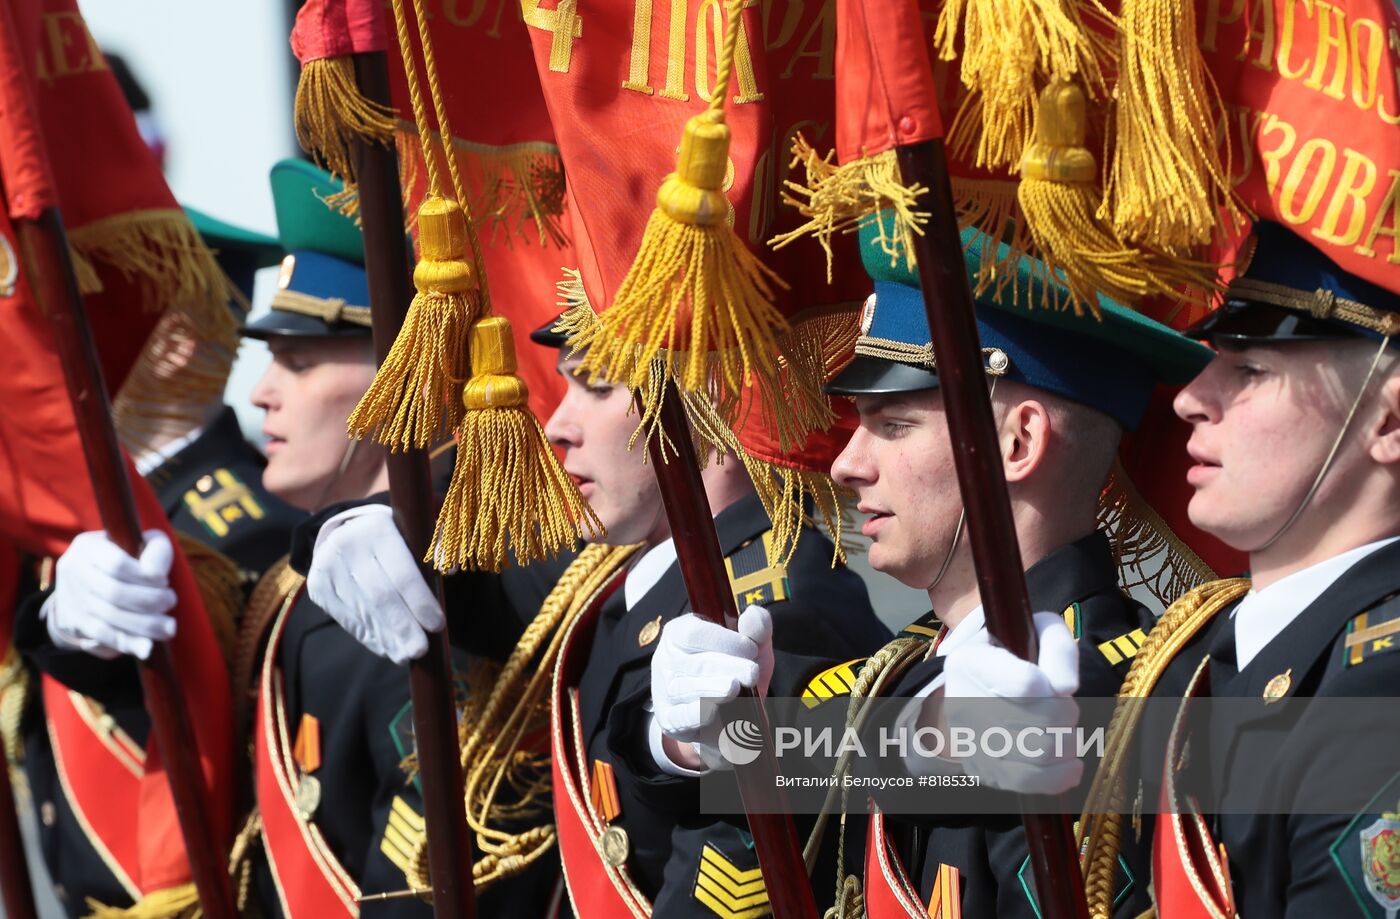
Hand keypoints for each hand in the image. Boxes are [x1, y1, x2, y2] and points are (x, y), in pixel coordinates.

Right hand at [44, 530, 177, 659]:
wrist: (89, 582)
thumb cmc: (127, 559)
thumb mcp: (143, 545)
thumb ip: (157, 552)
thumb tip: (156, 576)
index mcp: (88, 547)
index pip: (116, 564)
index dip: (144, 576)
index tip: (164, 581)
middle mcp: (73, 571)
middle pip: (114, 592)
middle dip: (149, 601)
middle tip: (171, 603)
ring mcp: (70, 598)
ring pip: (107, 618)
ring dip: (143, 626)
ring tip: (168, 628)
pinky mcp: (72, 623)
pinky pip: (101, 637)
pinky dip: (127, 643)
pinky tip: (146, 647)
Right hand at [305, 504, 443, 663]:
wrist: (345, 532)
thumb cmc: (393, 537)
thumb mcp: (416, 532)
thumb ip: (437, 546)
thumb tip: (448, 569)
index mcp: (378, 530)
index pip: (402, 573)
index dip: (420, 602)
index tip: (437, 625)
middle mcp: (348, 546)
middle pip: (381, 597)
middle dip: (404, 627)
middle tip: (421, 650)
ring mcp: (328, 567)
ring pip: (363, 611)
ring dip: (387, 638)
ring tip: (406, 655)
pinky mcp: (318, 587)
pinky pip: (347, 619)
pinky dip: (370, 636)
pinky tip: (386, 648)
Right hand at [651, 606, 773, 767]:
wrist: (728, 714)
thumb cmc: (736, 671)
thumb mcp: (751, 647)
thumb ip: (757, 628)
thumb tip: (752, 615)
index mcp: (680, 633)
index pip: (694, 633)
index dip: (724, 641)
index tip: (751, 649)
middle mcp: (666, 659)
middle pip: (693, 663)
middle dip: (726, 667)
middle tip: (751, 673)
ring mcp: (664, 691)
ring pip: (685, 689)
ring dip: (712, 689)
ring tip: (734, 688)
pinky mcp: (669, 719)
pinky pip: (679, 716)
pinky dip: (696, 714)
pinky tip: (713, 710)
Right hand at [942, 611, 1081, 794]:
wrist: (976, 684)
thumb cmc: (1013, 653)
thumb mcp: (1035, 633)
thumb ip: (1058, 649)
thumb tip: (1066, 687)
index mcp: (970, 662)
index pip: (1025, 685)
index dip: (1052, 688)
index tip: (1058, 685)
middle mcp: (962, 703)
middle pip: (1039, 724)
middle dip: (1066, 717)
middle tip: (1065, 708)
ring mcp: (970, 740)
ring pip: (1037, 756)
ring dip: (1066, 745)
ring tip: (1066, 732)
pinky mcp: (982, 768)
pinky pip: (1026, 782)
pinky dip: (1059, 776)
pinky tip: (1069, 764)